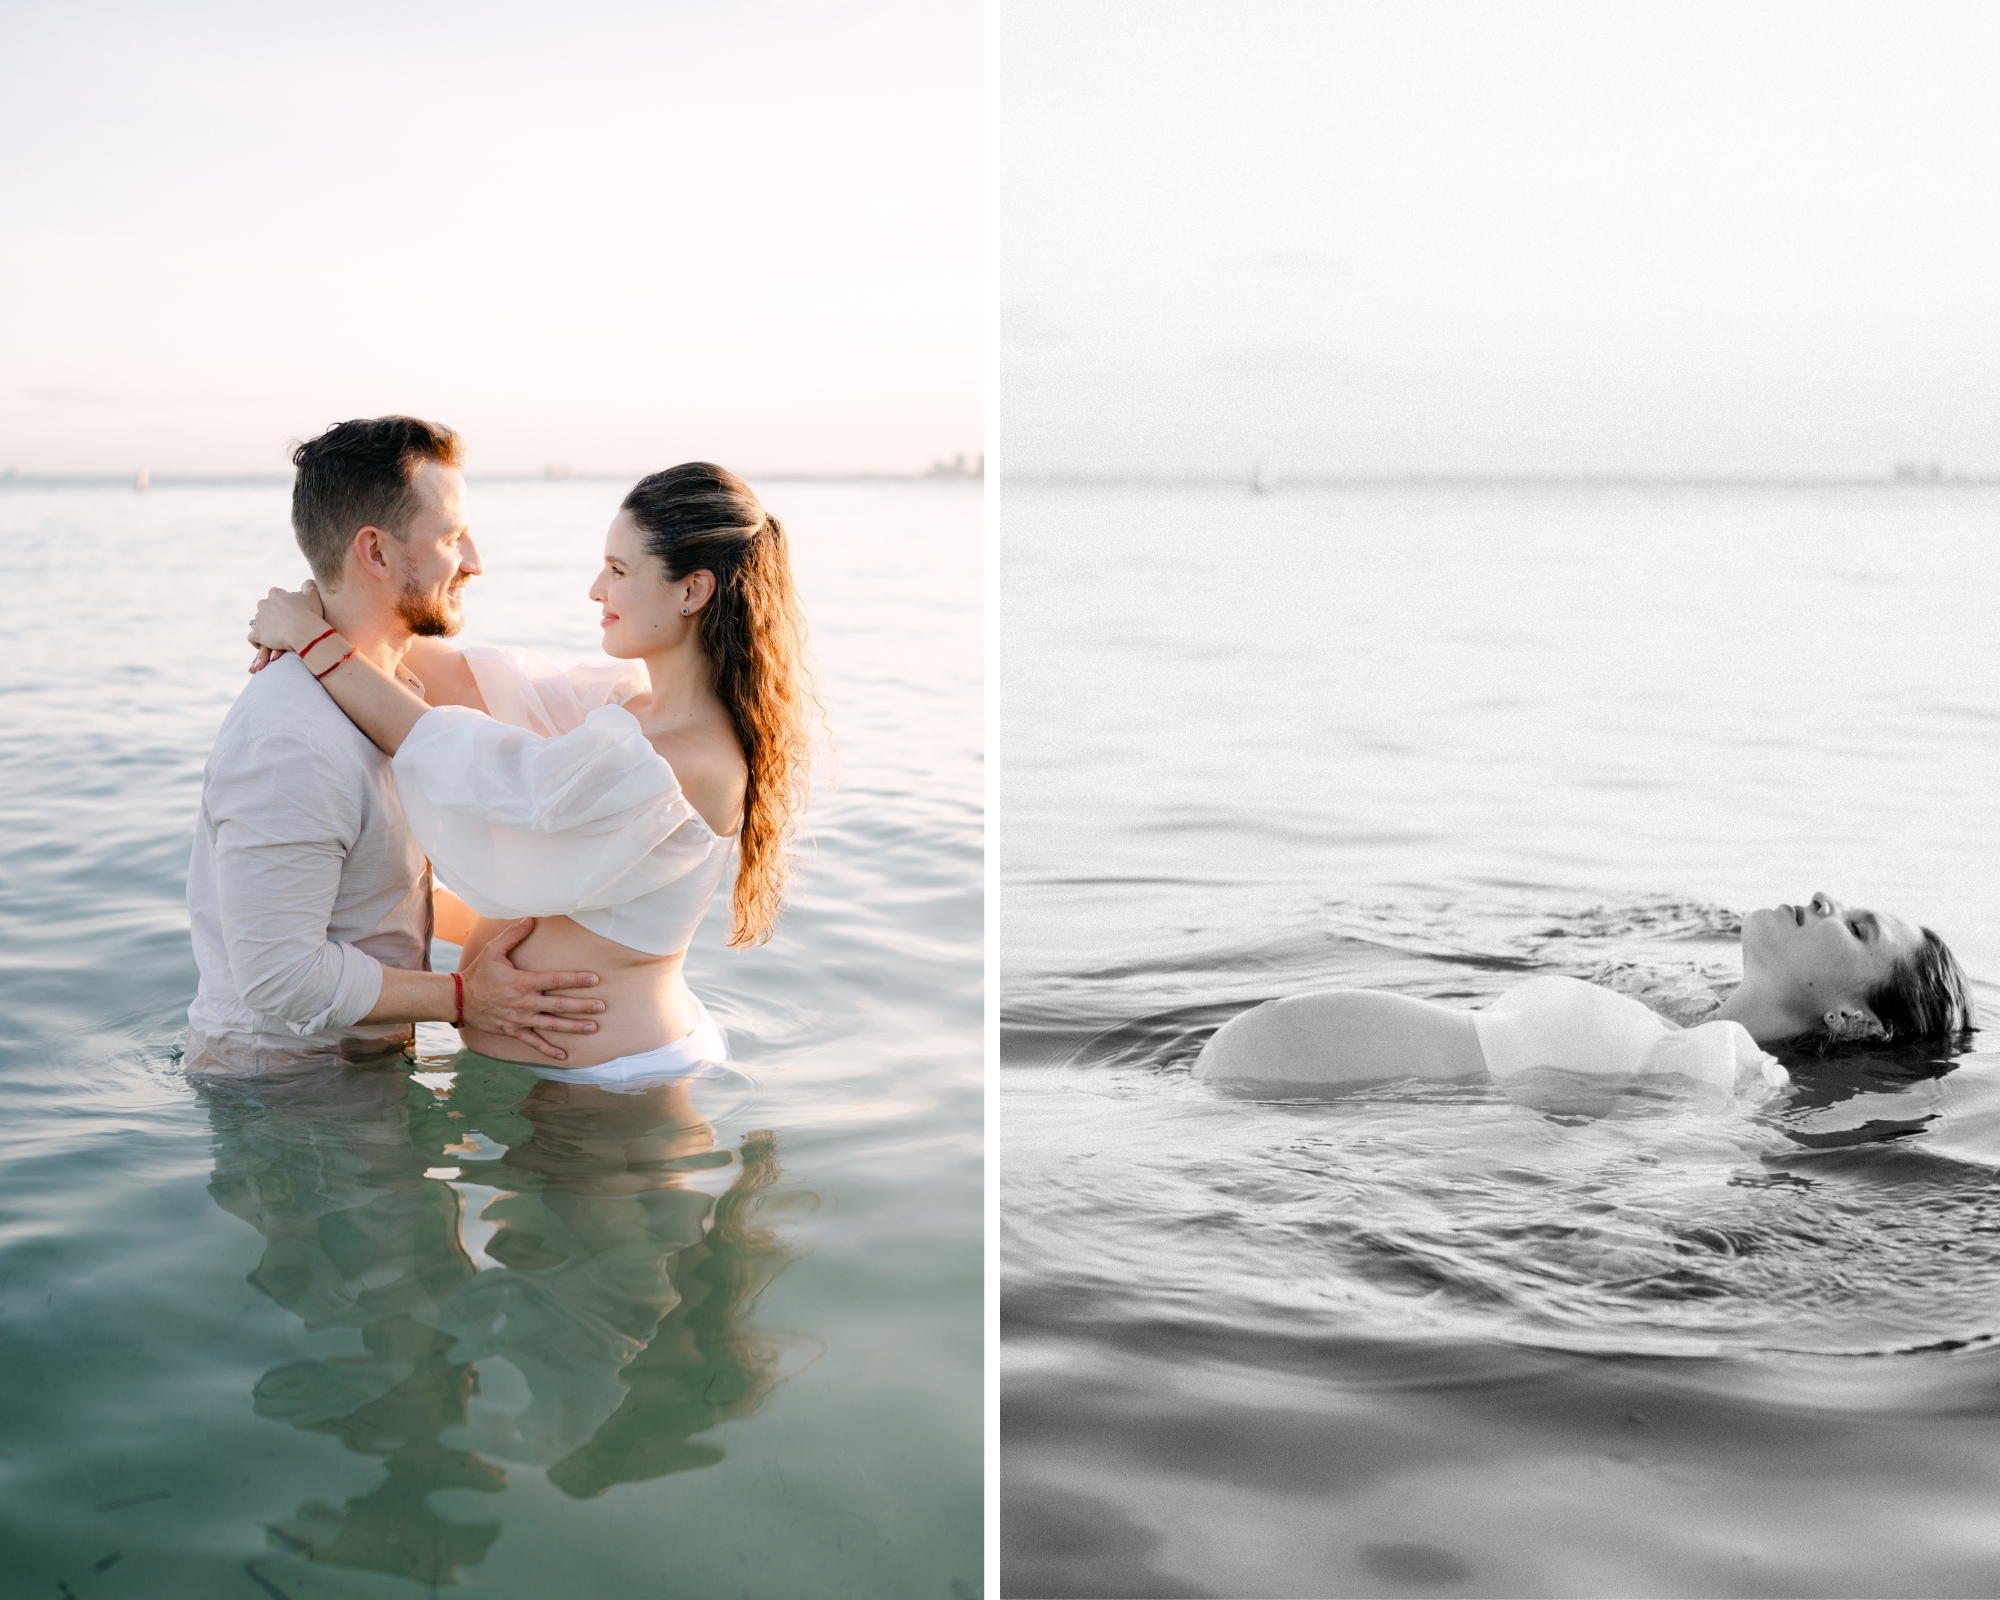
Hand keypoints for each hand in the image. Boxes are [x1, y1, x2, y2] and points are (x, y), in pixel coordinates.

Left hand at [247, 580, 329, 671]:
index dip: (283, 607)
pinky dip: (258, 641)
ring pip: (260, 624)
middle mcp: (263, 603)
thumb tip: (306, 583)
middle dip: (273, 617)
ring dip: (268, 630)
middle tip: (286, 627)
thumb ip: (309, 586)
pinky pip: (252, 638)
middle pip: (266, 610)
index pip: (275, 598)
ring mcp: (258, 619)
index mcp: (276, 593)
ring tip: (281, 639)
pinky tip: (267, 645)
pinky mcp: (257, 633)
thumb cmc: (310, 613)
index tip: (291, 615)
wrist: (303, 631)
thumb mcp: (313, 595)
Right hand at [458, 918, 604, 1061]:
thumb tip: (530, 918)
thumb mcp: (493, 950)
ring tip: (593, 1027)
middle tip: (602, 1006)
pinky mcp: (514, 1031)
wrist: (459, 999)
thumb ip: (513, 935)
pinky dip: (549, 1050)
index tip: (595, 979)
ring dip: (574, 1027)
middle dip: (583, 1006)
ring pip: (552, 1025)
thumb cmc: (479, 973)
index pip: (556, 980)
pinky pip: (534, 1042)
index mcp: (524, 982)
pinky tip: (565, 1056)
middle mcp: (525, 1002)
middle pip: (560, 1005)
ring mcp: (520, 1019)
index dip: (576, 979)